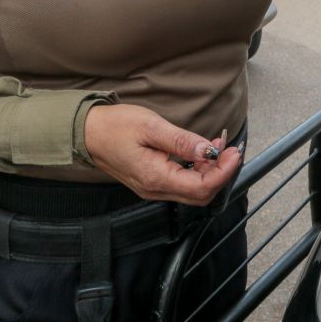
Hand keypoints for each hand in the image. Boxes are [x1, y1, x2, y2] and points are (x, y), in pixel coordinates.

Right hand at [83, 104, 240, 204]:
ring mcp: (152, 189)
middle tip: (230, 149)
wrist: (86, 133)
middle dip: (221, 173)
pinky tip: (201, 153)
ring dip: (211, 172)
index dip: (224, 171)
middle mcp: (155, 190)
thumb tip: (209, 151)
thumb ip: (183, 142)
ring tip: (218, 146)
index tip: (234, 151)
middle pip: (201, 194)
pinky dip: (198, 171)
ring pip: (192, 191)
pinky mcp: (151, 182)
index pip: (202, 187)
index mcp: (156, 178)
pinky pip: (181, 184)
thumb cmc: (114, 127)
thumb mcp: (151, 127)